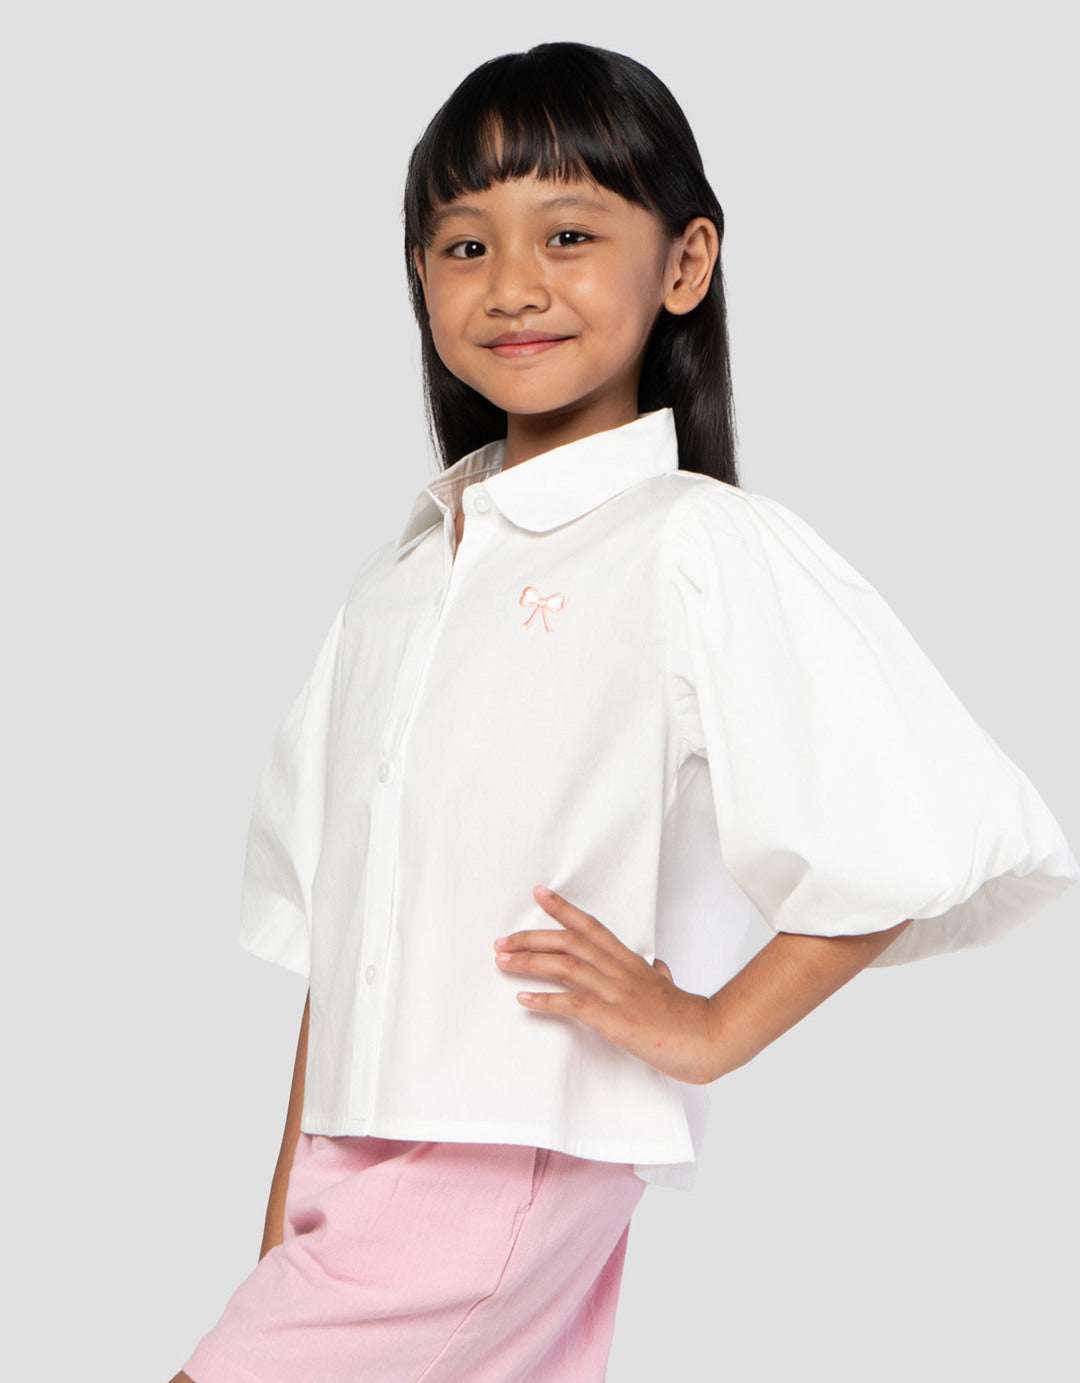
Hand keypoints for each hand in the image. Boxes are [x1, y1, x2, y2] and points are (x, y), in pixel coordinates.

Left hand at [493, 885, 717, 1085]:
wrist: (708, 1038)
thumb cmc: (687, 1018)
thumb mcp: (669, 988)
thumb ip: (659, 974)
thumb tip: (659, 966)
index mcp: (630, 962)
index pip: (591, 926)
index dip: (563, 908)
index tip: (539, 893)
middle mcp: (619, 971)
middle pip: (569, 943)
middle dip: (531, 938)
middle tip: (503, 940)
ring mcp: (616, 993)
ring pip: (566, 967)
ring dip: (529, 963)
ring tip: (502, 962)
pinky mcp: (614, 1019)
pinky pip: (573, 1005)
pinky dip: (545, 1000)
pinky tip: (523, 999)